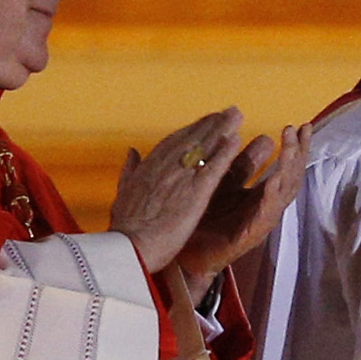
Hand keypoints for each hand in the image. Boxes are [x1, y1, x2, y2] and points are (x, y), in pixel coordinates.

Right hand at [110, 109, 245, 273]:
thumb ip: (130, 170)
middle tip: (229, 111)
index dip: (192, 130)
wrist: (129, 248)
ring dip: (221, 130)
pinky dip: (224, 153)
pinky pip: (212, 169)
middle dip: (211, 124)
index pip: (173, 143)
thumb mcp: (123, 193)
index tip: (206, 120)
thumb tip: (131, 151)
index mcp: (148, 168)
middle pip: (191, 140)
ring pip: (203, 148)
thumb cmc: (125, 227)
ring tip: (237, 116)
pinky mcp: (194, 194)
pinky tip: (237, 141)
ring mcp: (180, 179)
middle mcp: (164, 167)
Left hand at [173, 124, 309, 281]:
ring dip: (288, 171)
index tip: (300, 126)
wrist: (186, 257)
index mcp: (257, 194)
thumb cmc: (203, 221)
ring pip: (282, 195)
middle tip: (299, 131)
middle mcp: (263, 206)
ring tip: (290, 151)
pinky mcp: (247, 238)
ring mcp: (258, 222)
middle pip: (290, 178)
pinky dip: (269, 200)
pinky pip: (263, 217)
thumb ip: (238, 164)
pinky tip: (272, 183)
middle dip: (297, 153)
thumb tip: (258, 137)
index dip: (295, 147)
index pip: (284, 167)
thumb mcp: (222, 184)